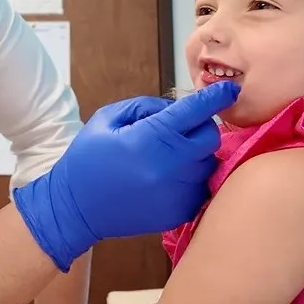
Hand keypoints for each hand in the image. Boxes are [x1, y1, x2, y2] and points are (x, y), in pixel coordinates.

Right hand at [13, 81, 238, 271]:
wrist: (74, 208)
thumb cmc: (87, 158)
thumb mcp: (108, 119)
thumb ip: (146, 106)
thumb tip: (180, 106)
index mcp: (149, 138)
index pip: (195, 111)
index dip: (215, 97)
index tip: (228, 90)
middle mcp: (169, 166)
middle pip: (211, 138)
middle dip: (201, 128)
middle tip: (181, 130)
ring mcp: (177, 193)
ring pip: (208, 164)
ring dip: (196, 155)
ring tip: (170, 158)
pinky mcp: (179, 213)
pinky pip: (201, 188)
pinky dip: (191, 179)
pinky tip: (167, 179)